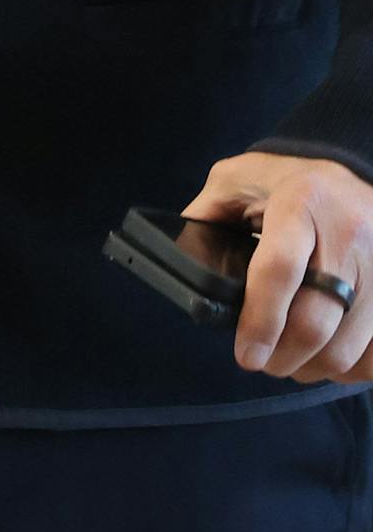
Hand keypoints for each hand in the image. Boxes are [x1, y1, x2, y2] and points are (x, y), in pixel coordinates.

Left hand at [186, 151, 372, 383]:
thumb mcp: (238, 178)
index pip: (278, 271)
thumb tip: (176, 257)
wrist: (352, 165)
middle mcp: (349, 234)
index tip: (246, 355)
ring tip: (295, 364)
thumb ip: (206, 214)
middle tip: (264, 363)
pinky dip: (356, 366)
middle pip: (316, 321)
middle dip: (282, 358)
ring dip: (316, 367)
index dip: (259, 322)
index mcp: (300, 203)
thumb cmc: (290, 176)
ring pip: (350, 344)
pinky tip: (334, 358)